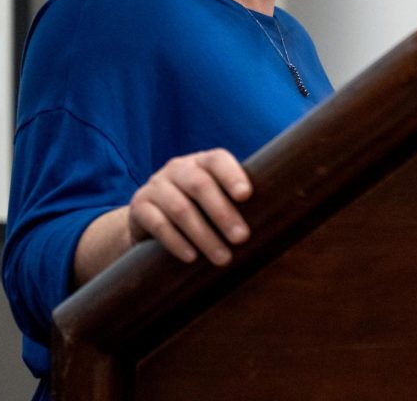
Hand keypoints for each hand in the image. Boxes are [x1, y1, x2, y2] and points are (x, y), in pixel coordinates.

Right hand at [127, 148, 252, 265]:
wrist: (152, 219)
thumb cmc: (200, 209)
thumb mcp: (216, 198)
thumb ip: (237, 201)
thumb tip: (277, 220)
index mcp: (202, 161)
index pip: (218, 160)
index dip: (232, 175)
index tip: (246, 195)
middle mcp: (178, 168)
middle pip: (200, 185)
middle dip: (223, 213)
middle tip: (242, 238)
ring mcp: (156, 185)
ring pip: (180, 208)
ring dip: (203, 235)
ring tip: (223, 258)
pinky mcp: (139, 207)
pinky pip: (157, 224)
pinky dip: (176, 242)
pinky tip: (191, 257)